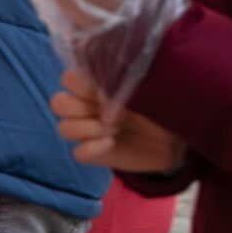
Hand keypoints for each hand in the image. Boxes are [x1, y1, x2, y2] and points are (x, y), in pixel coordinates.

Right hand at [53, 69, 185, 173]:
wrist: (174, 136)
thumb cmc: (157, 105)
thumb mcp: (143, 89)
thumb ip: (119, 84)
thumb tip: (101, 91)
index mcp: (93, 86)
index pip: (67, 78)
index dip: (81, 84)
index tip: (105, 90)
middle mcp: (85, 107)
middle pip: (58, 103)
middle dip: (80, 107)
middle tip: (109, 111)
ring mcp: (88, 132)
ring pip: (64, 128)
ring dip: (89, 128)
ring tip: (115, 128)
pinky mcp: (94, 154)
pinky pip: (78, 153)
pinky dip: (93, 148)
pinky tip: (112, 143)